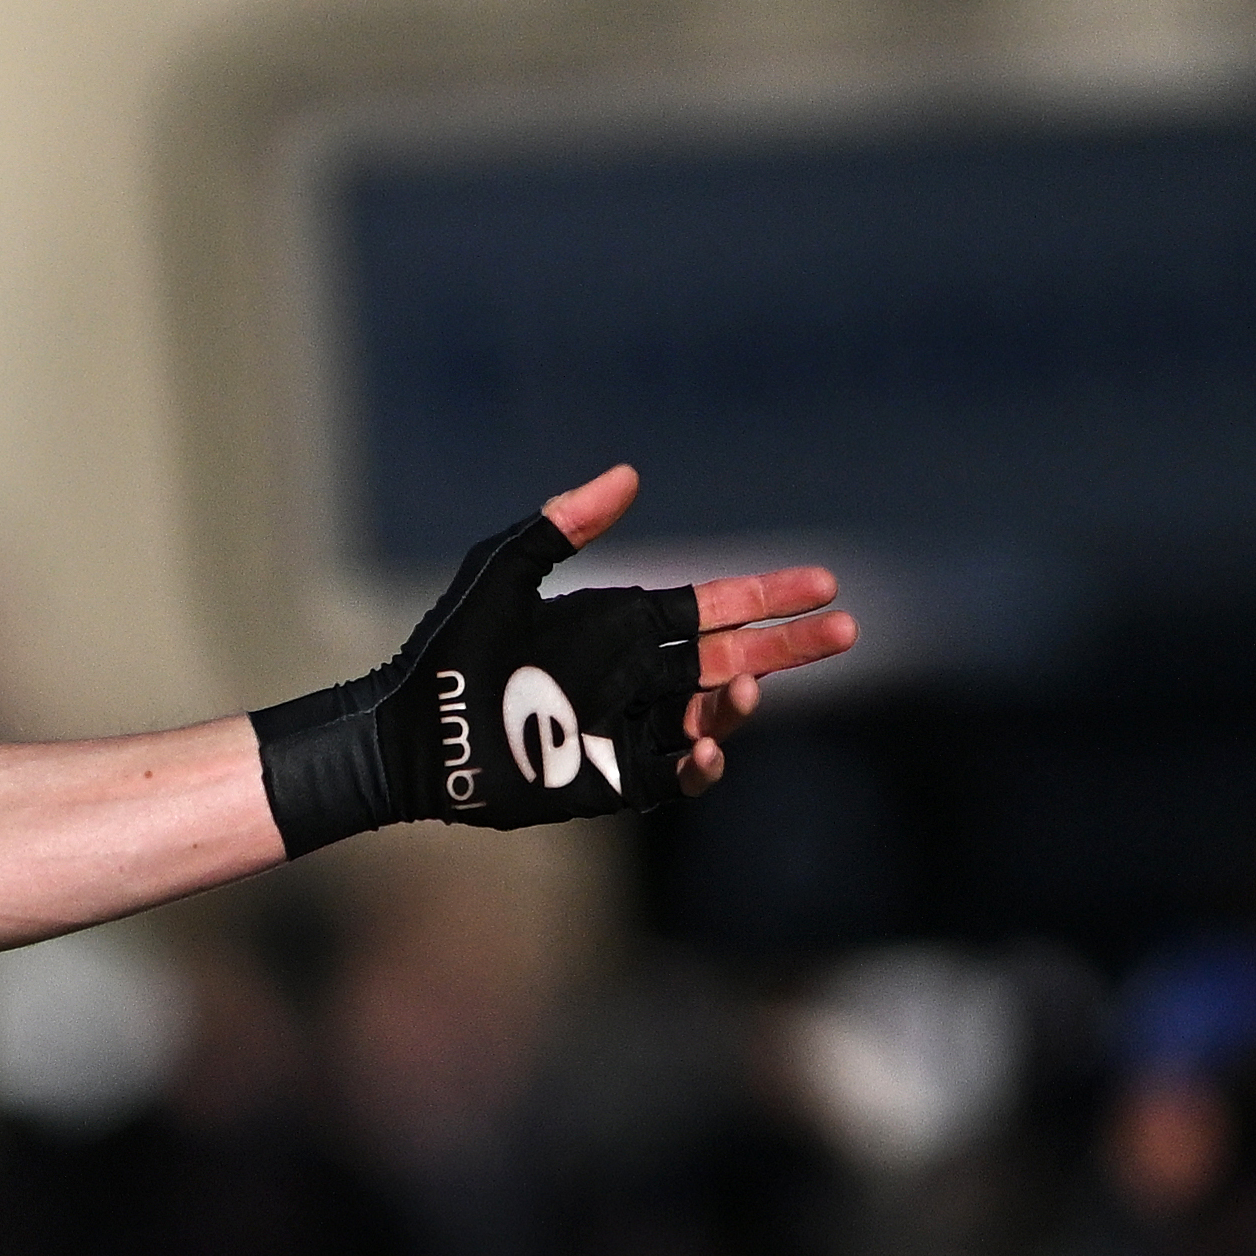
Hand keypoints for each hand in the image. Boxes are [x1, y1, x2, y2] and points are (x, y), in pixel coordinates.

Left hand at [253, 465, 860, 853]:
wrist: (410, 731)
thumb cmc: (448, 649)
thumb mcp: (502, 572)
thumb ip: (564, 525)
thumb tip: (630, 474)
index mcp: (621, 627)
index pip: (713, 608)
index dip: (768, 596)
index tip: (823, 582)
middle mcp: (633, 678)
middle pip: (731, 659)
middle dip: (789, 646)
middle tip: (844, 631)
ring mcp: (624, 730)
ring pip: (709, 717)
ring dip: (740, 702)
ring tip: (748, 686)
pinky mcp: (606, 781)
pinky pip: (670, 775)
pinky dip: (698, 764)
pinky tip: (709, 748)